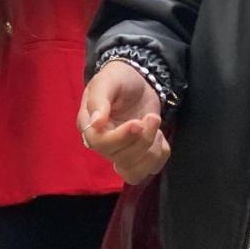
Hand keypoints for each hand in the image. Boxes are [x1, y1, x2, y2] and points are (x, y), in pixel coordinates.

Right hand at [79, 60, 169, 183]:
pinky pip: (151, 169)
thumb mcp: (107, 81)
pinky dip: (161, 155)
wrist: (138, 79)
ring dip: (151, 152)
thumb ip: (99, 100)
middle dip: (141, 140)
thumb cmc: (118, 78)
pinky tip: (159, 135)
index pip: (100, 143)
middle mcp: (103, 144)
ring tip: (155, 125)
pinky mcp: (140, 156)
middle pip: (119, 158)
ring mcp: (122, 153)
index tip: (138, 123)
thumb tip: (96, 123)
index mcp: (89, 125)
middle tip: (152, 117)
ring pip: (133, 171)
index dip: (121, 137)